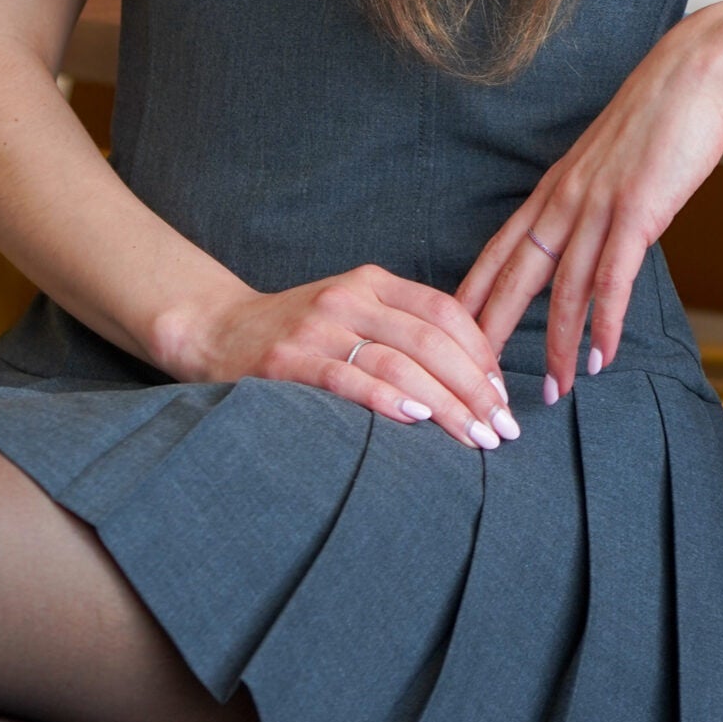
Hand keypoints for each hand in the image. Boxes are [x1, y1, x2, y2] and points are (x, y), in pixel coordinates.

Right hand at [166, 264, 521, 450]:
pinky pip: (347, 379)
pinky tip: (417, 419)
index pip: (445, 311)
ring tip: (474, 439)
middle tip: (501, 431)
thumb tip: (476, 379)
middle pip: (431, 341)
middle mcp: (349, 296)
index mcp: (373, 282)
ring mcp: (317, 326)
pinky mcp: (288, 360)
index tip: (504, 397)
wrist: (218, 331)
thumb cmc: (301, 333)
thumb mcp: (354, 312)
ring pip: (399, 362)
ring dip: (445, 404)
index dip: (482, 354)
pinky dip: (386, 400)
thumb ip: (404, 330)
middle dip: (474, 389)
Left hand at [456, 14, 722, 399]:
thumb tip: (593, 242)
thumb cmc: (661, 115)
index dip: (475, 296)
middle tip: (475, 382)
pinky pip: (613, 278)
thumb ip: (595, 203)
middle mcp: (565, 199)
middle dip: (492, 333)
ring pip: (562, 288)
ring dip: (556, 346)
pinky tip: (601, 358)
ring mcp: (598, 205)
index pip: (501, 251)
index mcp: (555, 187)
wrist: (696, 70)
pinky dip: (605, 323)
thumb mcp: (612, 164)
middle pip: (514, 276)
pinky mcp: (637, 211)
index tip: (454, 336)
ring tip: (552, 392)